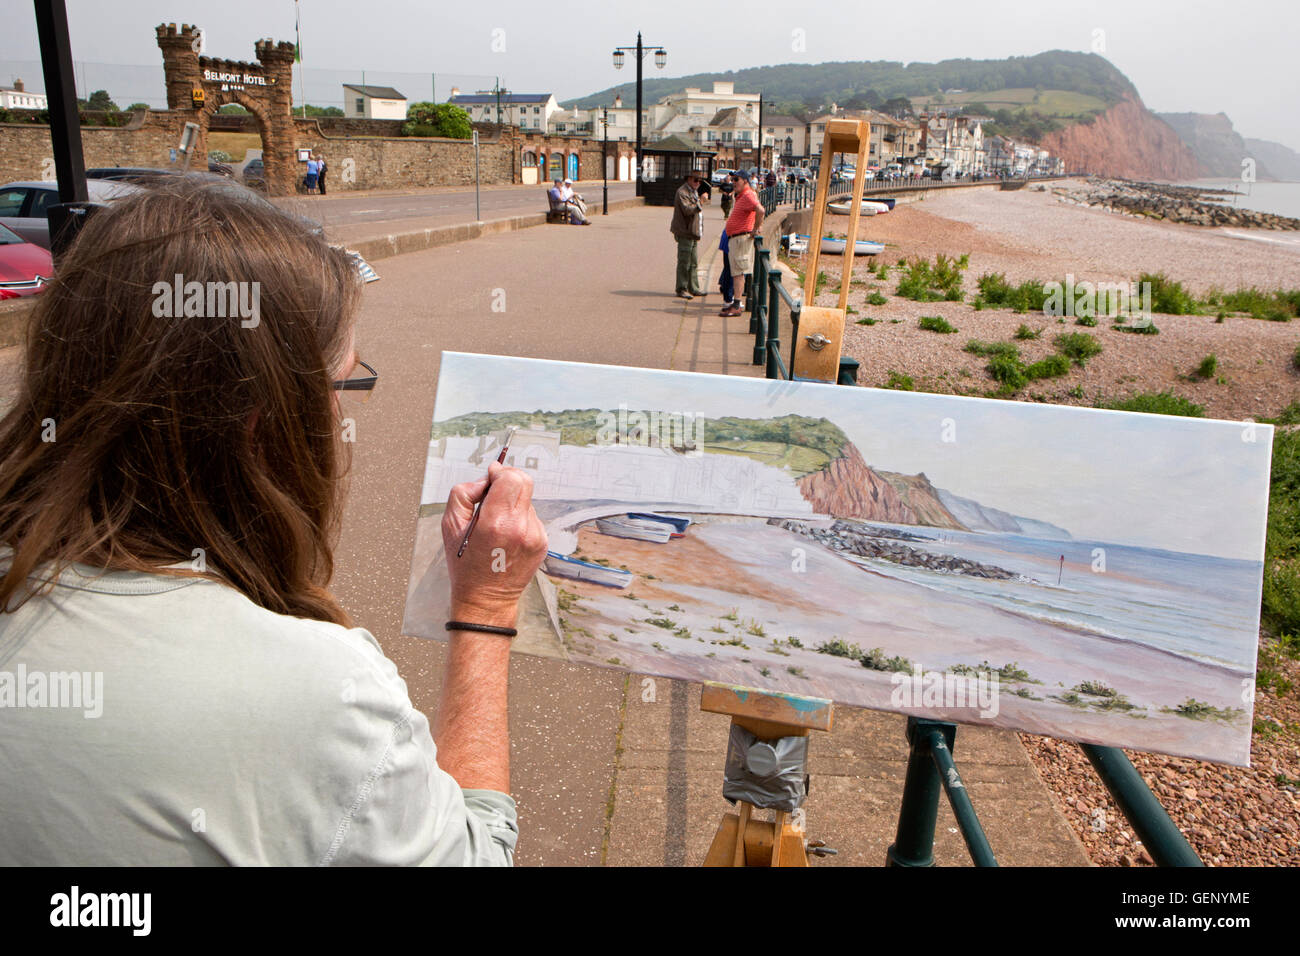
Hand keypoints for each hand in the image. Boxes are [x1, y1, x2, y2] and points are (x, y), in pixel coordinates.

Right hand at [441, 463, 547, 628]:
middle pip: (524, 482)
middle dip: (508, 480)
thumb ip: (464, 493)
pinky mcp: (542, 543)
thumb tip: (485, 479)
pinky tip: (506, 535)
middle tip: (494, 490)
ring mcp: (534, 536)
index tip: (492, 475)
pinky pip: (532, 517)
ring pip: (527, 500)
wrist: (486, 599)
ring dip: (513, 502)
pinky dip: (519, 518)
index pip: (510, 478)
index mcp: (496, 523)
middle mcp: (519, 528)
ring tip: (496, 523)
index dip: (500, 472)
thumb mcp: (450, 526)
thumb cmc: (466, 565)